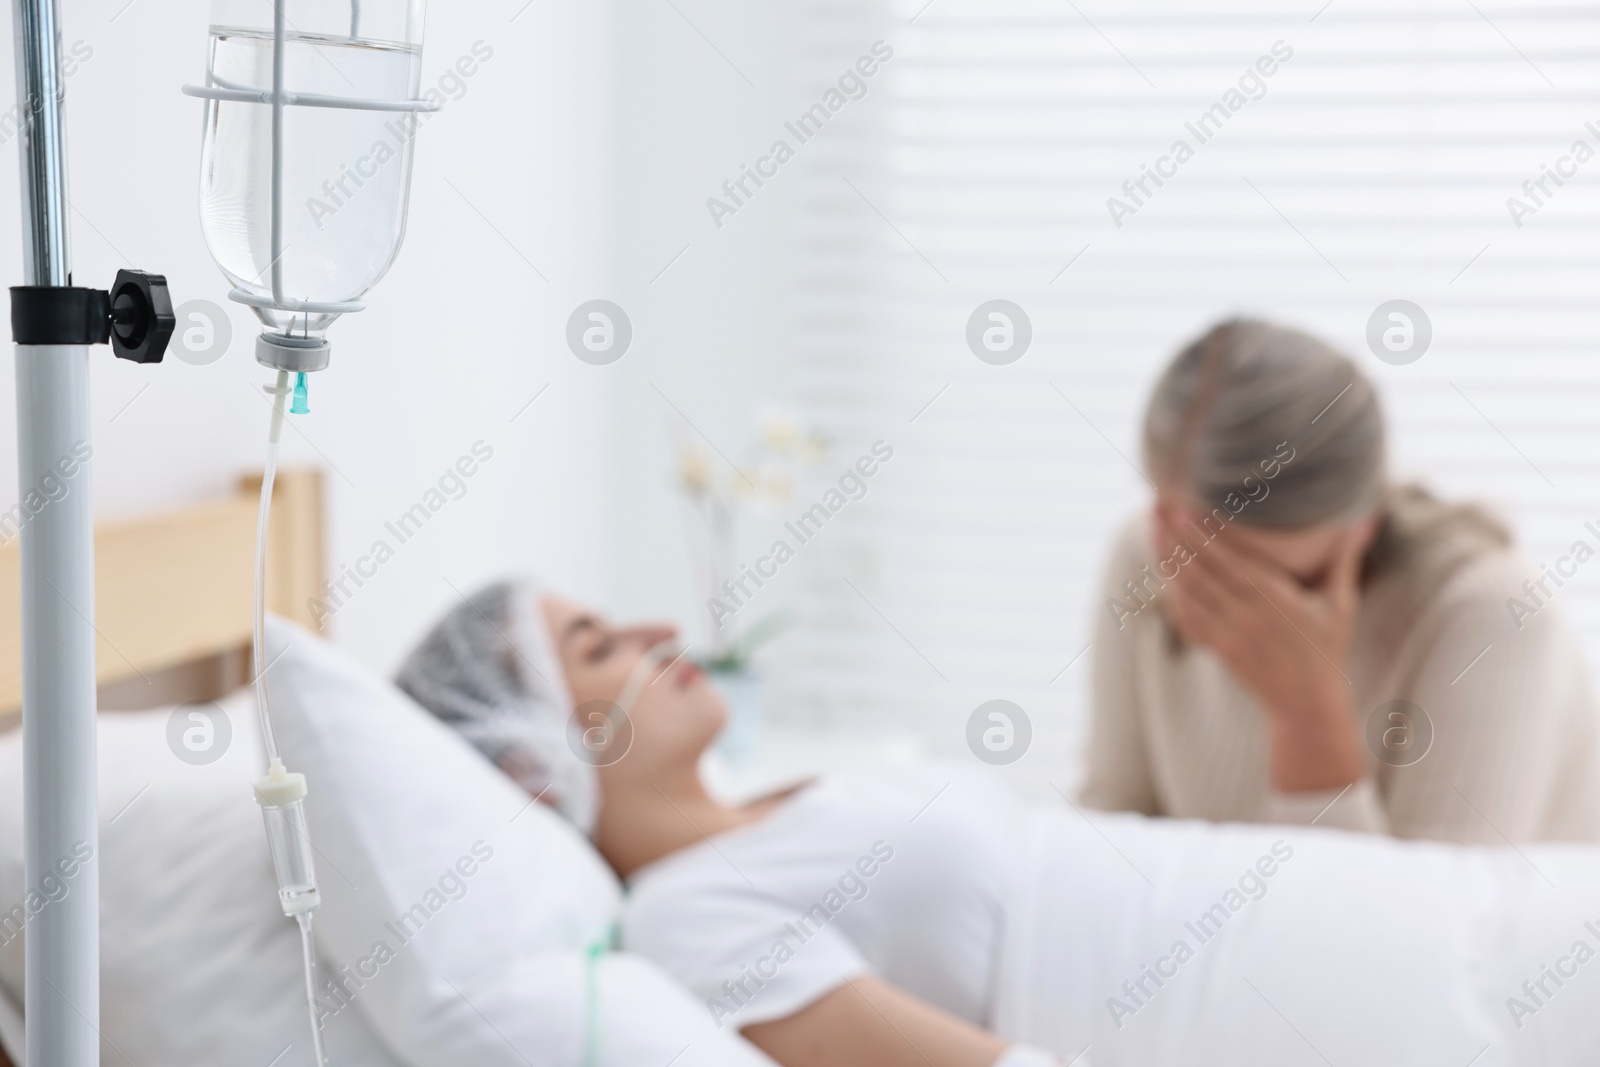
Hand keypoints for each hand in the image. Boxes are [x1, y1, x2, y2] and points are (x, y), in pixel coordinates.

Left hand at [1156, 507, 1368, 791]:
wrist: (1308, 705)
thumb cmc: (1327, 649)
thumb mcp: (1341, 604)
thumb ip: (1346, 559)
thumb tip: (1366, 520)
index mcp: (1275, 599)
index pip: (1229, 560)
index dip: (1203, 535)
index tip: (1184, 508)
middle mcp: (1247, 615)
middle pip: (1200, 570)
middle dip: (1175, 537)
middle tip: (1157, 506)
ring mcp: (1228, 634)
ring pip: (1187, 591)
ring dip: (1167, 559)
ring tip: (1155, 529)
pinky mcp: (1217, 648)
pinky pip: (1186, 617)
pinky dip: (1172, 592)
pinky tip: (1165, 570)